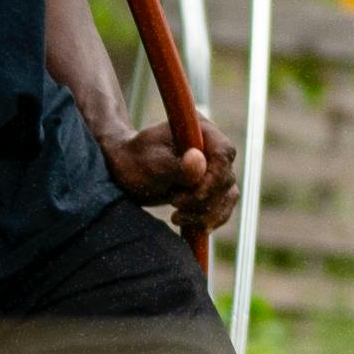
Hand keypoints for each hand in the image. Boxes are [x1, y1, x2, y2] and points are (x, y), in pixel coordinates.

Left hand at [107, 109, 239, 234]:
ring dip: (206, 212)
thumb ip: (176, 165)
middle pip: (226, 178)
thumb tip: (199, 161)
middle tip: (175, 202)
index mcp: (200, 131)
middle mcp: (211, 148)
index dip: (215, 177)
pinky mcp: (212, 187)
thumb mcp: (151, 163)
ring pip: (227, 195)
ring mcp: (214, 168)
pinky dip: (209, 219)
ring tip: (177, 216)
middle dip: (204, 198)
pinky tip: (187, 222)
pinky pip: (223, 206)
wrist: (126, 170)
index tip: (196, 193)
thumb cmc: (135, 161)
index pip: (223, 153)